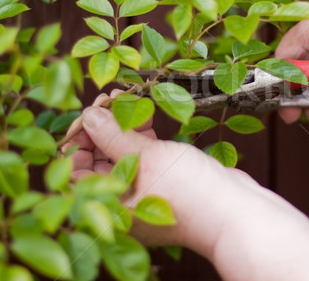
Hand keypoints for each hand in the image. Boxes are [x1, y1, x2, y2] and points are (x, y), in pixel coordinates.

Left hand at [64, 91, 308, 279]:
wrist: (236, 210)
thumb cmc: (191, 194)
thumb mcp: (146, 159)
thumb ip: (113, 135)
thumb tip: (90, 115)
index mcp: (107, 209)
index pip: (73, 173)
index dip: (78, 139)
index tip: (89, 113)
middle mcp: (120, 203)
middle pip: (97, 162)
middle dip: (101, 127)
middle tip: (109, 100)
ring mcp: (143, 193)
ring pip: (121, 155)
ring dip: (122, 127)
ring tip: (126, 99)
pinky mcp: (163, 182)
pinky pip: (143, 156)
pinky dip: (142, 135)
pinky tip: (145, 115)